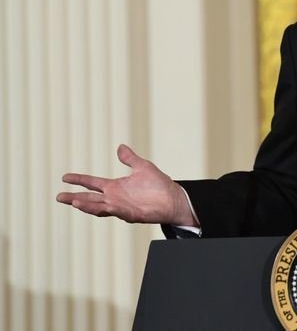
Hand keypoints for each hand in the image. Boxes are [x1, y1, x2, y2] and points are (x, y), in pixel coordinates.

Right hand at [56, 144, 197, 225]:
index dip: (79, 180)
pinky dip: (111, 209)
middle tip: (59, 197)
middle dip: (74, 198)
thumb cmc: (158, 185)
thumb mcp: (142, 167)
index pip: (92, 183)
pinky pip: (119, 212)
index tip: (64, 177)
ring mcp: (122, 207)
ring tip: (74, 202)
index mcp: (115, 187)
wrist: (173, 198)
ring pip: (100, 208)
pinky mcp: (132, 214)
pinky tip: (105, 206)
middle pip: (90, 199)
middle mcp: (115, 198)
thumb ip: (130, 159)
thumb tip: (120, 147)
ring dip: (87, 206)